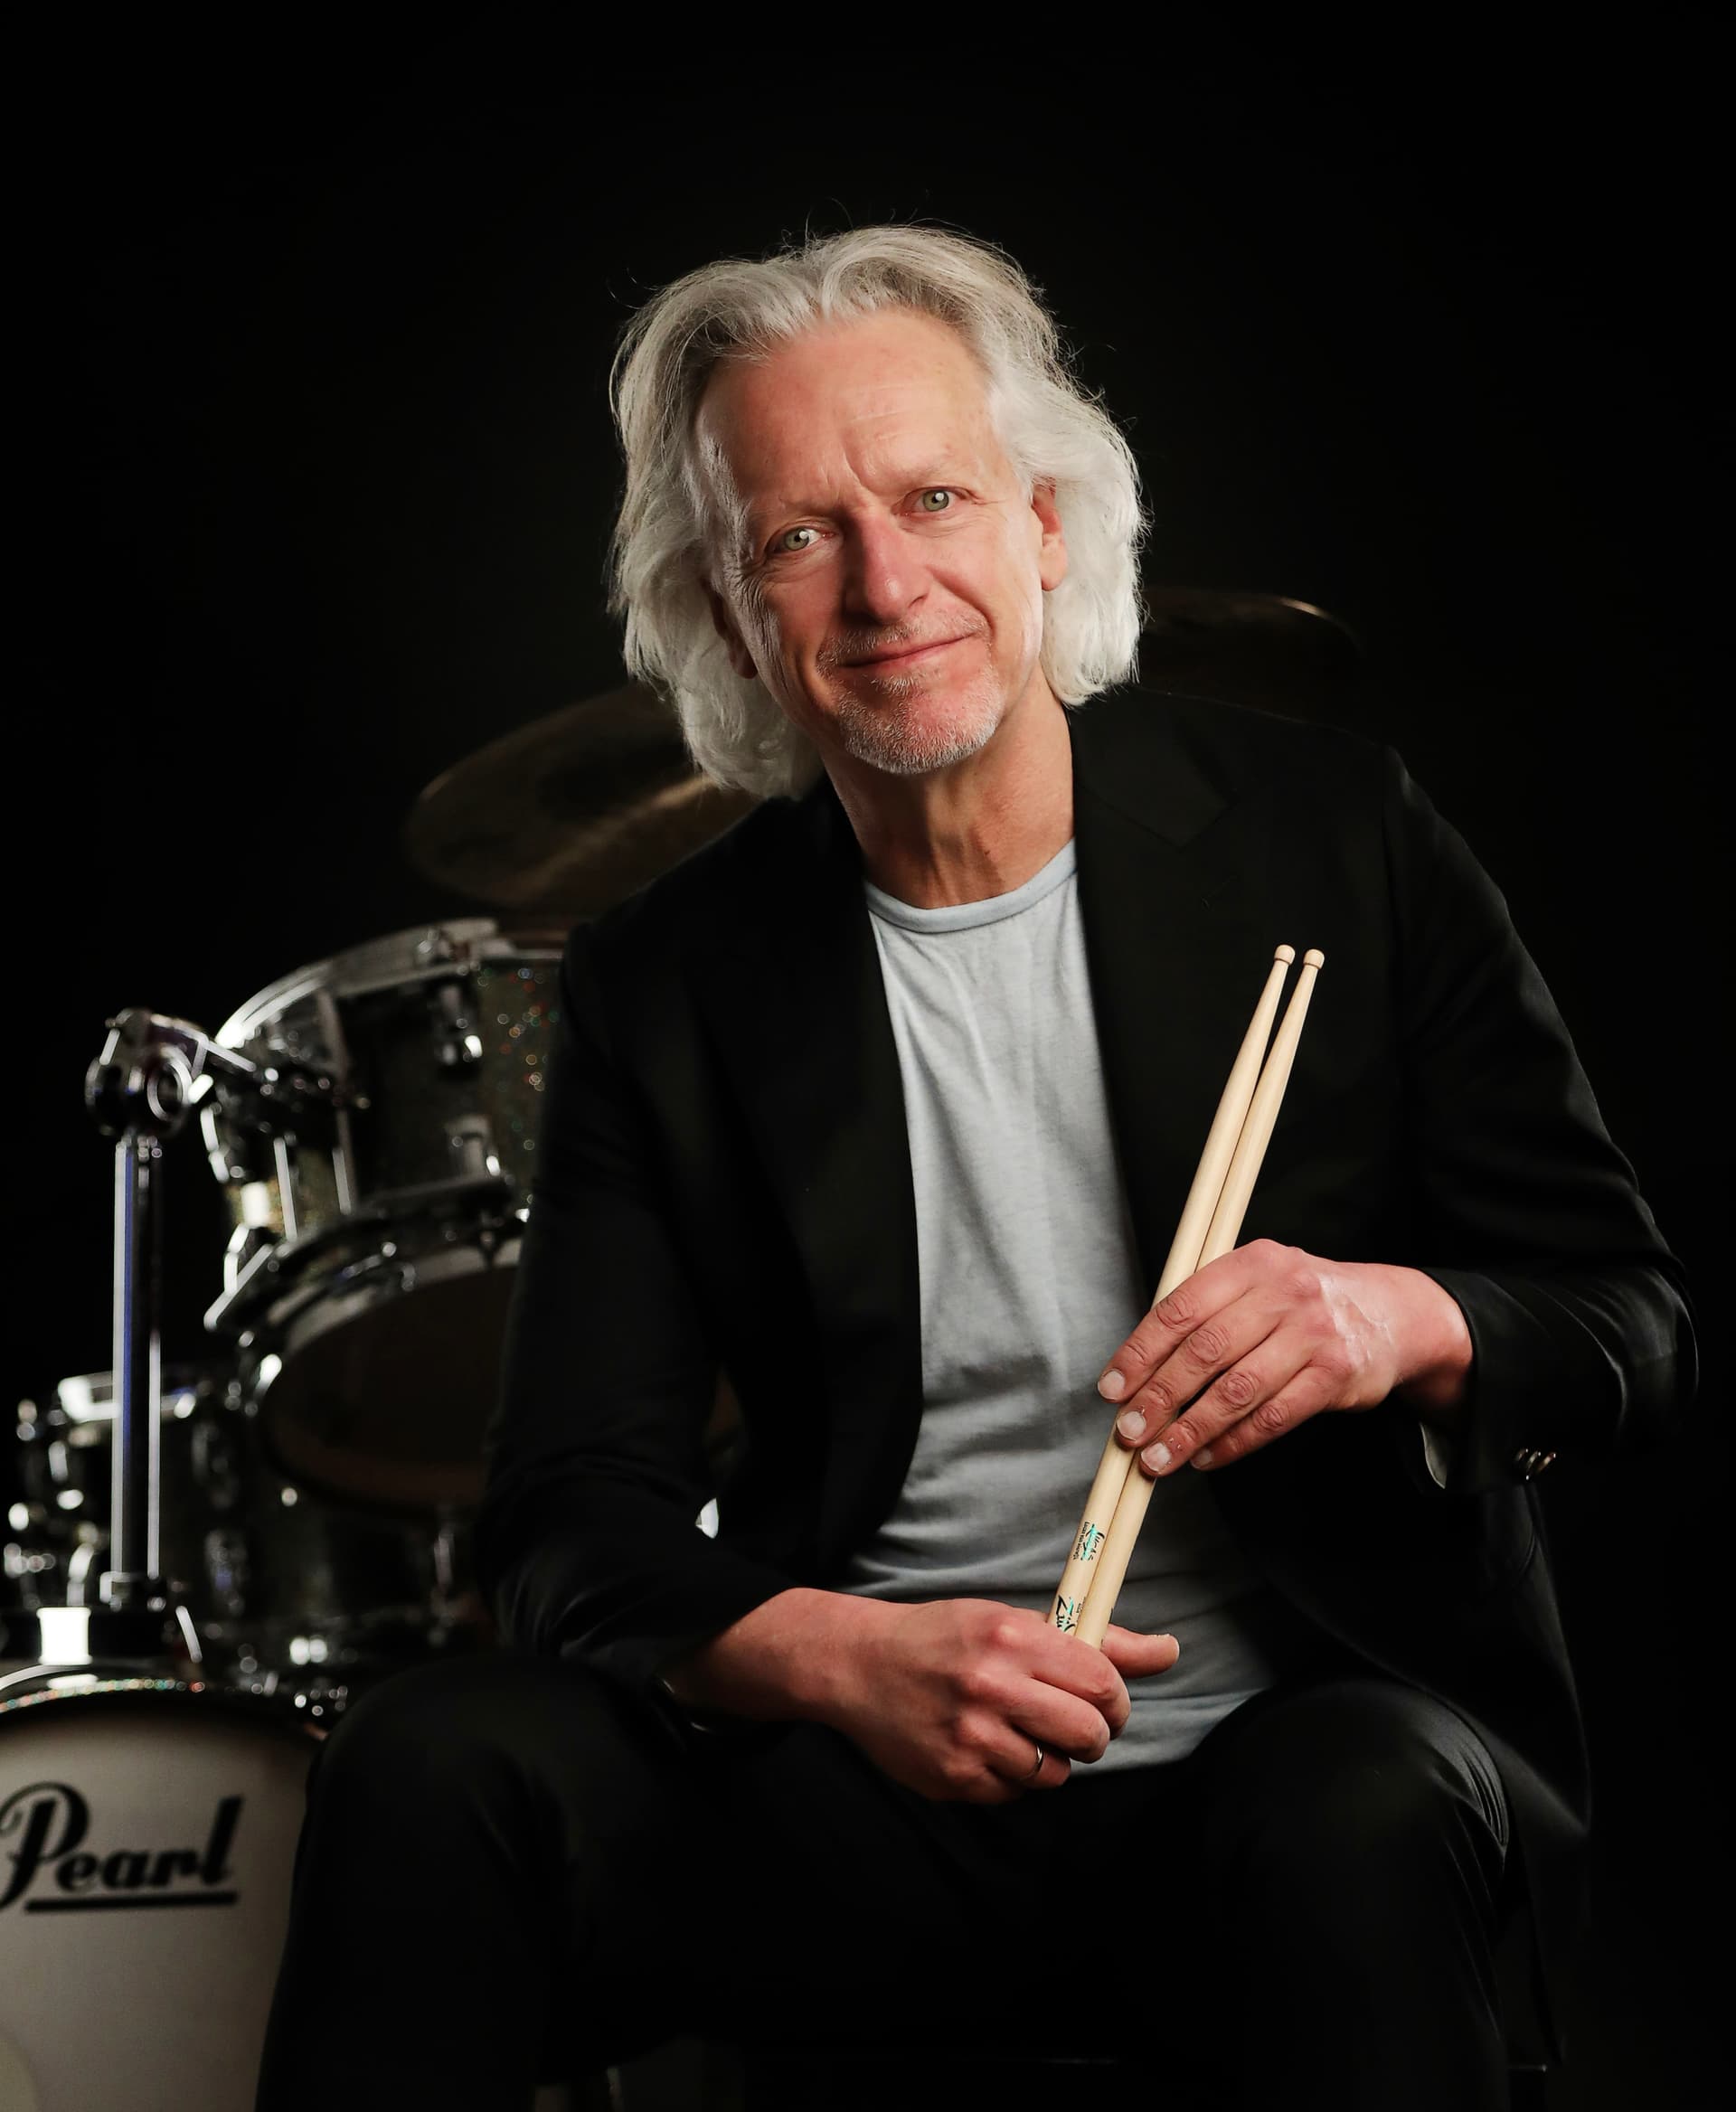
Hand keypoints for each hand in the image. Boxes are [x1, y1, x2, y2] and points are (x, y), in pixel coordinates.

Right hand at [826, 1600, 1179, 1803]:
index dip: (1117, 1700)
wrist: (859, 1665)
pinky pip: (1015, 1793)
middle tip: (1076, 1726)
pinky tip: (985, 1747)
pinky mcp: (954, 1777)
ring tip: (1019, 1732)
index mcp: (1012, 1638)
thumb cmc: (944, 1638)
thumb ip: (1093, 1642)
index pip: (1102, 1682)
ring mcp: (971, 1737)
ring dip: (1050, 1759)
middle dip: (1094, 1737)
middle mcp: (993, 1687)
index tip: (1107, 1703)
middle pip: (1089, 1736)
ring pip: (1055, 1773)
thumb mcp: (1012, 1621)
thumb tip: (1168, 1651)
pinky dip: (1010, 1776)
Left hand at [1097, 1240, 1471, 1477]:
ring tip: (1158, 1457)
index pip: (1180, 1309)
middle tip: (1128, 1433)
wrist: (1389, 1314)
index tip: (1112, 1388)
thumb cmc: (1302, 1303)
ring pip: (1237, 1391)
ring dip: (1190, 1430)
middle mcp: (1283, 1293)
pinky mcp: (1335, 1377)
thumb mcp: (1258, 1282)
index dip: (1139, 1353)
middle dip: (1158, 1397)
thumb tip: (1138, 1369)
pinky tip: (1205, 1457)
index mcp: (1251, 1263)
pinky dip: (1233, 1443)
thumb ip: (1206, 1310)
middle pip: (1205, 1352)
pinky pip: (1273, 1418)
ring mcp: (1313, 1335)